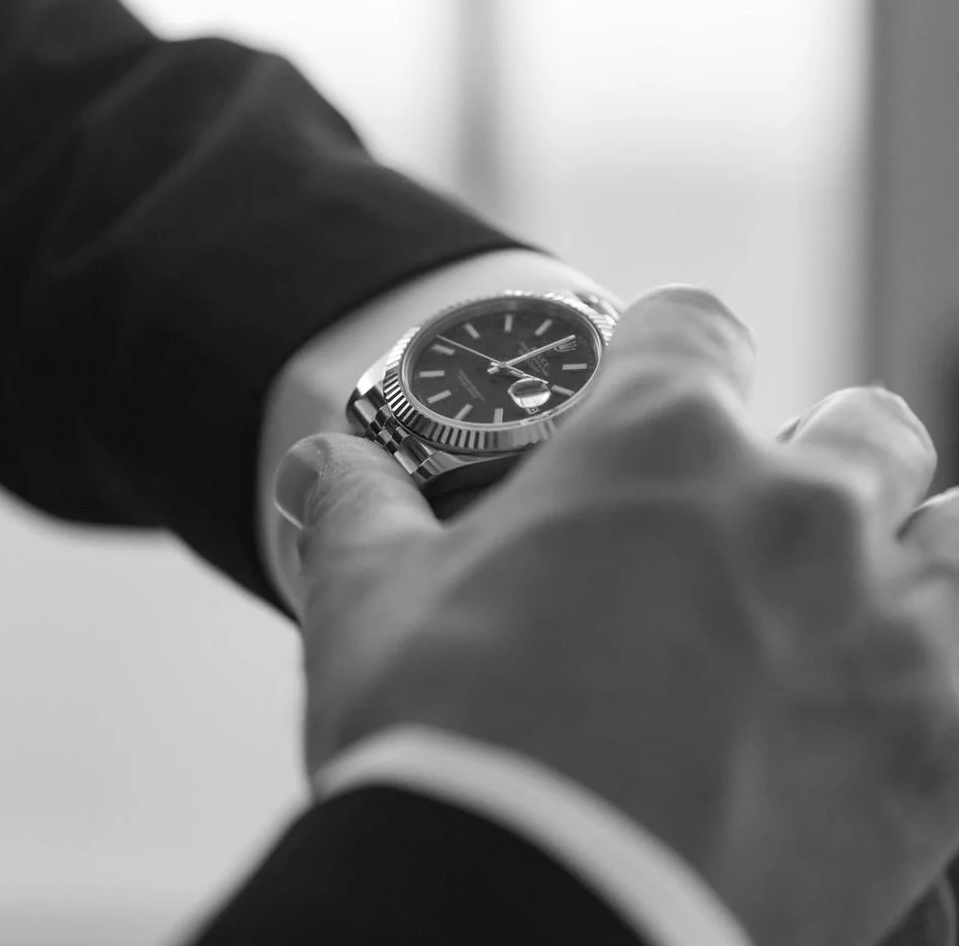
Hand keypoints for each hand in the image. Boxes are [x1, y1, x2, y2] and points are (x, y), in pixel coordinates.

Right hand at [274, 286, 958, 945]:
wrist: (525, 918)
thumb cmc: (445, 747)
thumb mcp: (369, 605)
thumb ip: (357, 507)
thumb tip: (320, 461)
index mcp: (655, 444)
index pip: (693, 330)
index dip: (666, 348)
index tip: (650, 381)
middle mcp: (794, 505)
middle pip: (855, 429)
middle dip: (807, 459)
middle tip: (745, 529)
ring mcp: (884, 621)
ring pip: (947, 531)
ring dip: (907, 549)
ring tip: (846, 602)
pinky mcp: (940, 745)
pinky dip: (937, 665)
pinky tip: (883, 697)